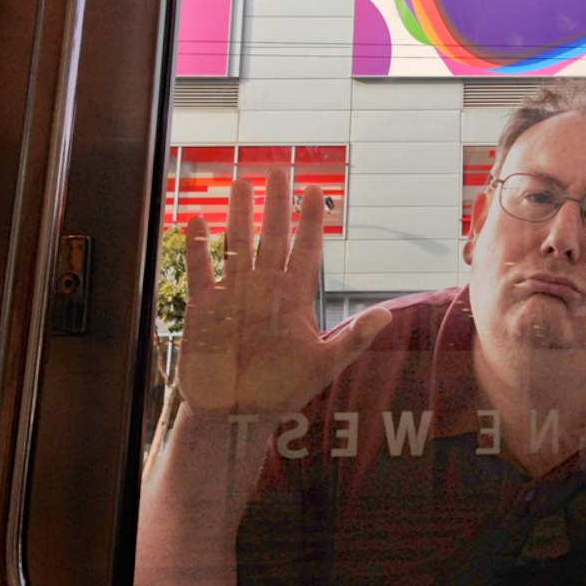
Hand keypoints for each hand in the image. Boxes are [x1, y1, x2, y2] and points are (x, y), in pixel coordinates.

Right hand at [177, 167, 390, 418]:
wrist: (237, 415)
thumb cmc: (281, 390)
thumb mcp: (323, 365)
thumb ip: (353, 340)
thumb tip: (387, 316)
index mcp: (295, 296)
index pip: (306, 249)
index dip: (311, 221)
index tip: (317, 189)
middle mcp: (265, 287)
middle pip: (272, 237)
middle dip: (277, 205)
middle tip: (279, 170)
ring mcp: (234, 294)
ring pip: (237, 245)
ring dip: (238, 214)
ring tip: (241, 181)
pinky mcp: (204, 308)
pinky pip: (201, 271)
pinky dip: (199, 248)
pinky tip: (198, 221)